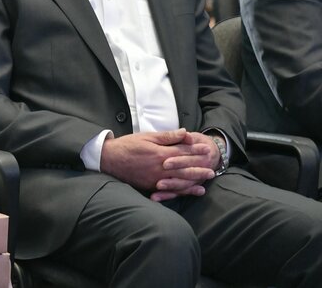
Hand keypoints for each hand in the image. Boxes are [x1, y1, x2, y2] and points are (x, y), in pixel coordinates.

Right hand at [99, 129, 214, 198]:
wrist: (109, 160)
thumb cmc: (127, 145)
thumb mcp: (146, 137)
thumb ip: (166, 136)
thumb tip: (184, 132)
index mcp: (160, 153)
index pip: (183, 151)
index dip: (196, 149)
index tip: (207, 148)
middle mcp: (161, 168)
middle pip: (185, 167)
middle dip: (200, 165)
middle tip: (213, 164)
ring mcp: (157, 179)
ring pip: (182, 180)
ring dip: (197, 178)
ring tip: (208, 177)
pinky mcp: (152, 186)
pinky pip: (173, 190)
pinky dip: (185, 190)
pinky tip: (195, 190)